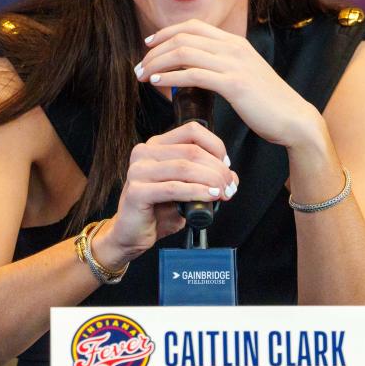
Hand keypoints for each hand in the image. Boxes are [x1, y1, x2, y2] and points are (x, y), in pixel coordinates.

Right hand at [93, 121, 236, 268]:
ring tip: (223, 193)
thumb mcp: (186, 189)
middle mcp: (144, 153)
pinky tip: (210, 197)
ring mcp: (138, 171)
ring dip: (210, 180)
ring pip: (184, 168)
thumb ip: (205, 179)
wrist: (132, 234)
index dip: (215, 146)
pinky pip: (173, 188)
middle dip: (217, 169)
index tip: (227, 165)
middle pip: (192, 151)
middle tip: (229, 186)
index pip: (192, 131)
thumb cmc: (158, 211)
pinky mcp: (136, 191)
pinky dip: (196, 192)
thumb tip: (231, 176)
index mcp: (157, 145)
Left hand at [136, 19, 321, 148]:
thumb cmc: (267, 103)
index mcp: (235, 43)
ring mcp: (234, 64)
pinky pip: (193, 75)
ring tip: (142, 75)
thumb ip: (223, 66)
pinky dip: (170, 77)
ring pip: (184, 53)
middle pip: (183, 37)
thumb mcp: (244, 75)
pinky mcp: (234, 84)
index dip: (166, 32)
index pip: (193, 26)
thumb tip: (196, 70)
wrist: (293, 118)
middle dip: (155, 51)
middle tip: (138, 67)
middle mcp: (233, 48)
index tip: (148, 45)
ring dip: (157, 63)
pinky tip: (156, 83)